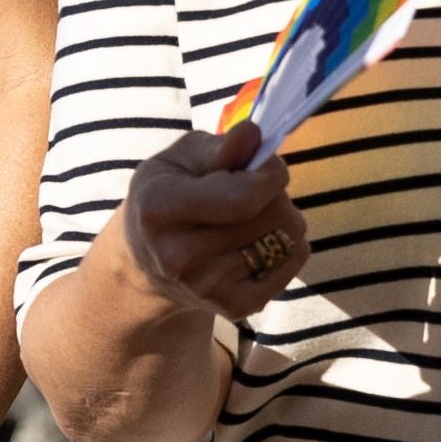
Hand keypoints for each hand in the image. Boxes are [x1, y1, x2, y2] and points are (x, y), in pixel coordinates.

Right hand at [97, 120, 305, 325]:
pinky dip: (289, 248)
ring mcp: (205, 286)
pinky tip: (262, 240)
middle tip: (254, 192)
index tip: (267, 166)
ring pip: (287, 240)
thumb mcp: (183, 158)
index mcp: (159, 208)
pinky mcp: (232, 307)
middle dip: (276, 194)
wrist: (149, 258)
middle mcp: (177, 256)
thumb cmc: (171, 192)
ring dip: (283, 220)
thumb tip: (252, 135)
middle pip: (272, 217)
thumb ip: (219, 147)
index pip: (244, 197)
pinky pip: (291, 267)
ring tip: (254, 216)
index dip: (271, 174)